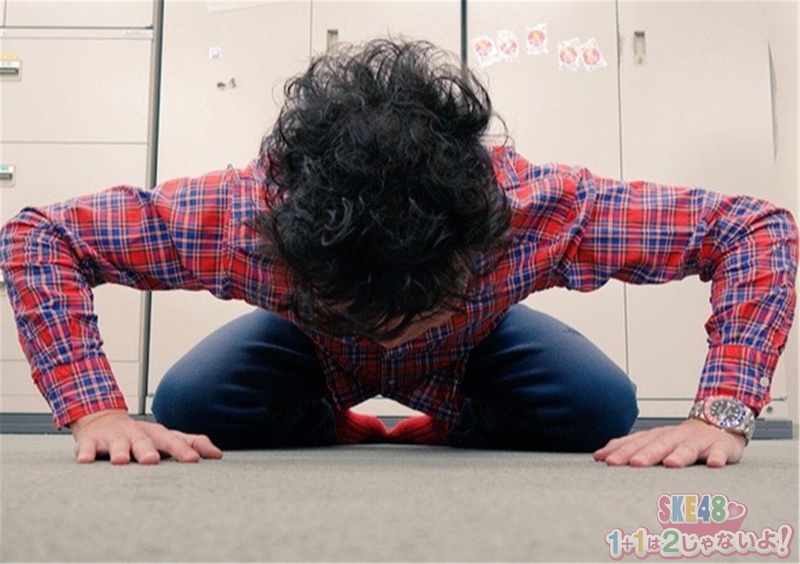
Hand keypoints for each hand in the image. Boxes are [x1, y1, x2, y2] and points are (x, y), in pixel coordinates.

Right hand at [70, 409, 222, 464]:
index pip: (173, 441)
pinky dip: (85, 453)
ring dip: (120, 451)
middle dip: (148, 450)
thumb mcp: (165, 437)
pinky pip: (86, 448)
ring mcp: (114, 438)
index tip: (194, 461)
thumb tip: (219, 455)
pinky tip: (85, 460)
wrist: (101, 418)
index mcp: (157, 434)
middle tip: (152, 461)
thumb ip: (191, 444)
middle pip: (145, 442)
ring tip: (122, 461)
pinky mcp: (91, 442)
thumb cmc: (141, 435)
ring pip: (118, 444)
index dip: (183, 450)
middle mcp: (137, 434)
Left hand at [593, 418, 745, 467]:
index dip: (621, 451)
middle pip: (658, 445)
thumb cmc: (679, 438)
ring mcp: (697, 441)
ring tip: (671, 464)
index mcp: (656, 436)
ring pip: (687, 448)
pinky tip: (714, 465)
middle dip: (646, 454)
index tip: (606, 461)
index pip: (636, 443)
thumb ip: (629, 447)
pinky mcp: (720, 446)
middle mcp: (674, 436)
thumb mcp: (653, 440)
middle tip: (634, 464)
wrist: (717, 421)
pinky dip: (717, 457)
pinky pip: (720, 452)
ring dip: (679, 455)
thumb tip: (598, 456)